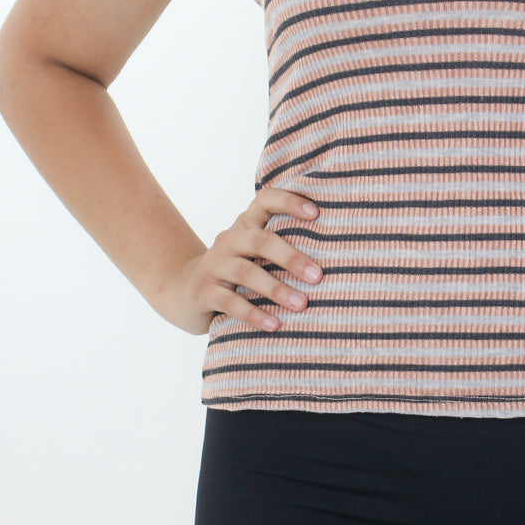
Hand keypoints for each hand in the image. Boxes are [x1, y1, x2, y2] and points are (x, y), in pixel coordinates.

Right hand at [160, 187, 321, 334]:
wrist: (185, 291)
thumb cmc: (238, 269)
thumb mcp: (255, 251)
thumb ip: (283, 243)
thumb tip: (339, 250)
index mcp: (246, 224)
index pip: (266, 200)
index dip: (290, 201)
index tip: (317, 213)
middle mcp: (229, 239)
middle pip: (261, 241)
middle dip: (292, 258)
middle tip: (318, 276)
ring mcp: (214, 264)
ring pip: (247, 273)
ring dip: (276, 289)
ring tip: (302, 304)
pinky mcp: (204, 291)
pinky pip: (231, 303)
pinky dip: (255, 314)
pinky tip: (276, 325)